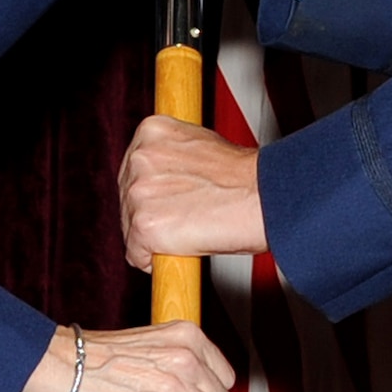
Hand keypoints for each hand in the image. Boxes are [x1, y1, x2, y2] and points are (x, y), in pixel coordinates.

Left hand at [118, 115, 268, 270]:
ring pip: (130, 228)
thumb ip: (173, 157)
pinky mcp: (144, 225)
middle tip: (188, 218)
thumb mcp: (201, 147)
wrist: (264, 198)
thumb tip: (162, 176)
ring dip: (155, 238)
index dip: (153, 191)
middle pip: (126, 199)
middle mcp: (139, 157)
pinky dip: (154, 261)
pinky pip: (136, 255)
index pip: (133, 169)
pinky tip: (184, 248)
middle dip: (150, 214)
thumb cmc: (243, 178)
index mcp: (151, 131)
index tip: (169, 200)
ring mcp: (139, 191)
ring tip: (192, 229)